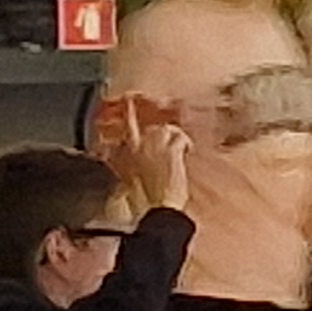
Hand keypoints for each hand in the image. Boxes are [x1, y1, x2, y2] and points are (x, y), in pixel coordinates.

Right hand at [95, 94, 188, 212]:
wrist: (156, 209)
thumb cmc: (145, 201)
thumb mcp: (130, 180)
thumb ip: (132, 165)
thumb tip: (137, 162)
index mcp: (126, 152)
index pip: (127, 126)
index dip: (129, 112)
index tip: (129, 100)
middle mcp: (138, 145)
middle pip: (153, 127)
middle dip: (164, 136)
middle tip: (173, 149)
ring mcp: (154, 146)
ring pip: (168, 129)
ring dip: (176, 139)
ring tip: (180, 151)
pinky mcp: (170, 150)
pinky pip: (180, 137)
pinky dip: (185, 144)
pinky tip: (185, 152)